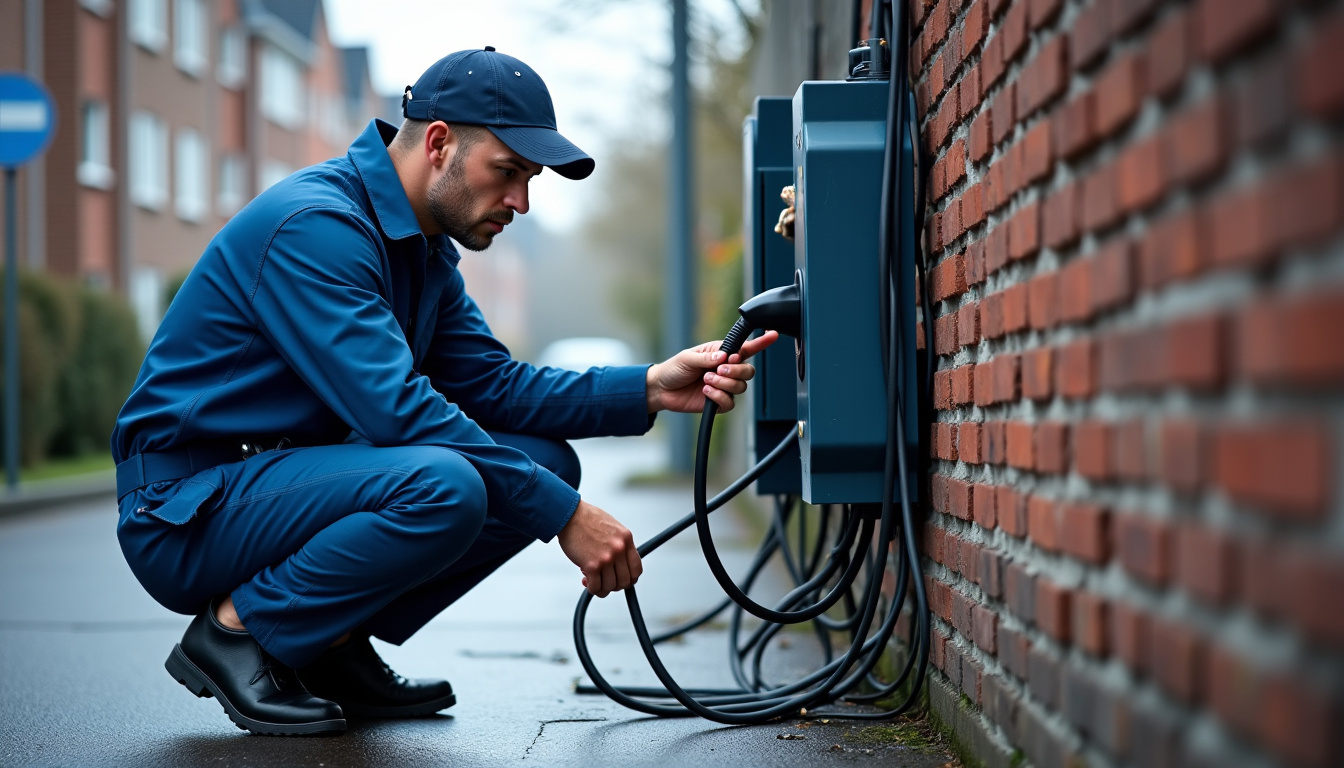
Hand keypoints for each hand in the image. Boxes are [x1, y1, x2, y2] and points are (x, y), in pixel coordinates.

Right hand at [556, 500, 641, 596]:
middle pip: (625, 581)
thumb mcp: (612, 528)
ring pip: (610, 586)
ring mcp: (606, 558)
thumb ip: (619, 544)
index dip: (630, 579)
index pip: (636, 569)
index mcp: (626, 539)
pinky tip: (586, 580)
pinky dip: (592, 588)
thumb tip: (620, 564)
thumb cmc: (587, 519)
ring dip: (602, 587)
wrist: (569, 514)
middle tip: (605, 581)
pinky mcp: (592, 565)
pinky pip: (596, 587)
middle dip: (615, 585)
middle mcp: (619, 549)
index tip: (622, 580)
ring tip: (593, 579)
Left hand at [645, 331, 778, 413]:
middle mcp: (726, 370)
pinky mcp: (718, 402)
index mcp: (721, 354)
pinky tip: (706, 392)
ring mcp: (723, 387)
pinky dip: (718, 396)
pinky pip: (729, 402)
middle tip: (718, 369)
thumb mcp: (688, 358)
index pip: (744, 348)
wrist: (662, 390)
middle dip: (736, 370)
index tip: (772, 336)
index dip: (760, 343)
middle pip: (748, 371)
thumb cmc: (674, 369)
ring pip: (740, 387)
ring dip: (724, 383)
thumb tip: (724, 357)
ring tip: (706, 380)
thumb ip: (707, 358)